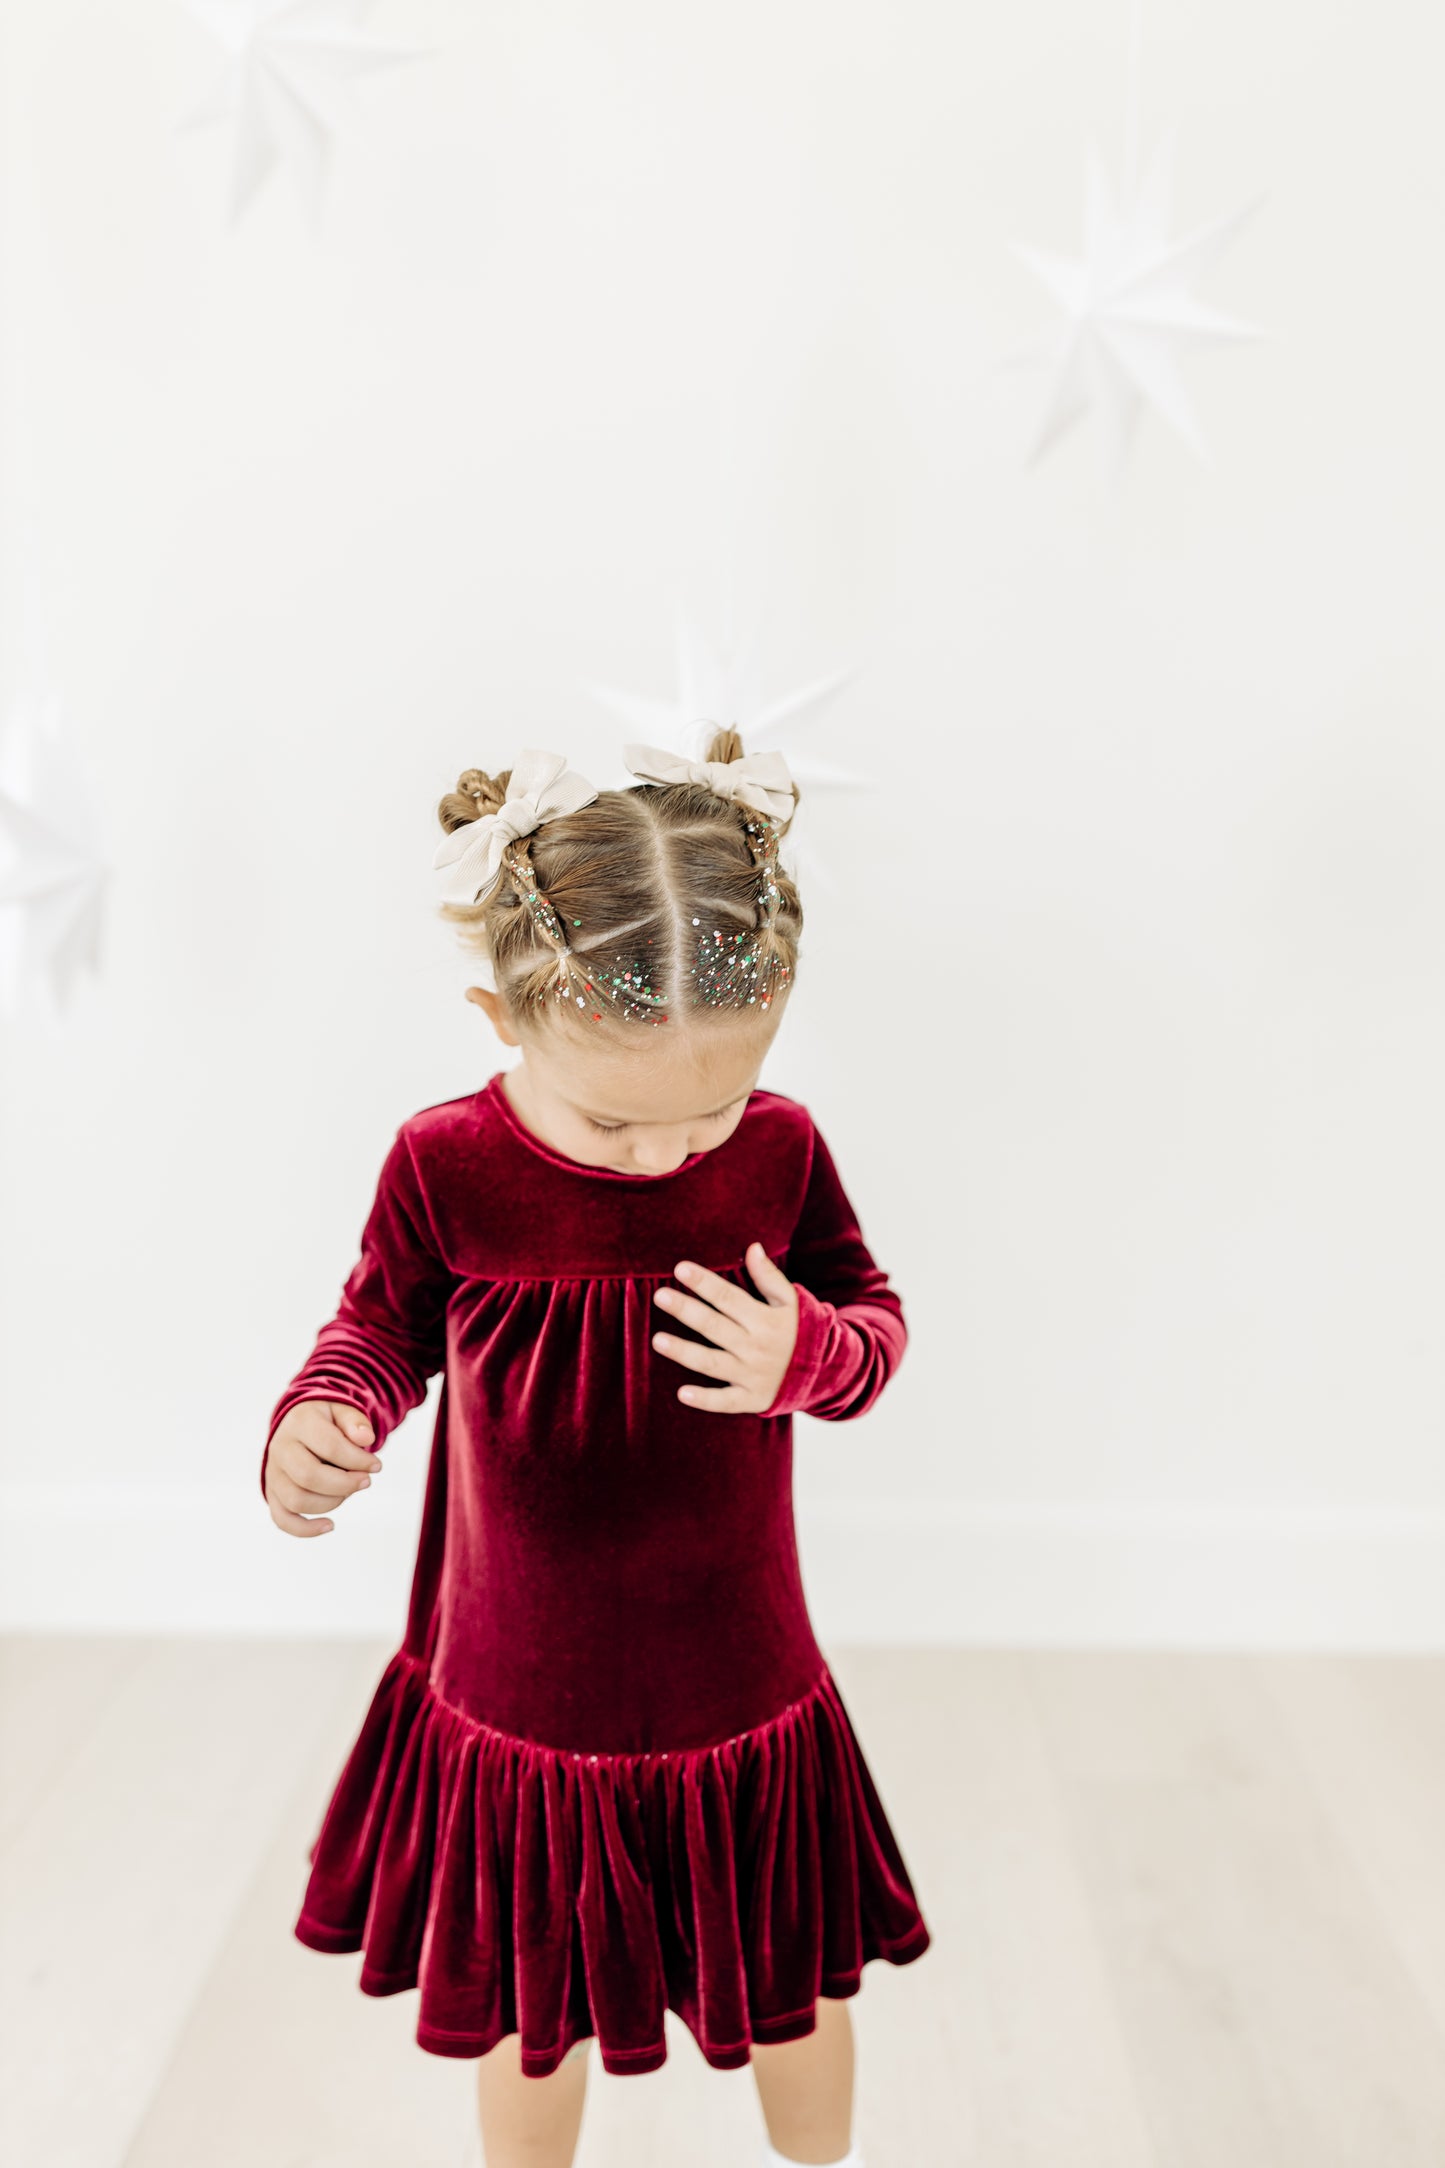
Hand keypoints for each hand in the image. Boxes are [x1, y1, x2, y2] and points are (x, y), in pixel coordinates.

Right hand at [264, 1399, 382, 1536]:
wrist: (298, 1425)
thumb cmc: (326, 1420)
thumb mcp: (342, 1410)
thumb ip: (355, 1421)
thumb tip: (366, 1439)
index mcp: (299, 1423)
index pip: (330, 1446)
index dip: (358, 1460)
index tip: (376, 1466)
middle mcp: (280, 1448)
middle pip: (309, 1476)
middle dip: (345, 1484)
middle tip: (366, 1481)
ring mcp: (274, 1473)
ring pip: (296, 1500)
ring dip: (331, 1502)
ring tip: (348, 1491)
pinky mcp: (273, 1493)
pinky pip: (282, 1519)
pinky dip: (305, 1529)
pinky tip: (330, 1525)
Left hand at [651, 1242, 799, 1413]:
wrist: (824, 1373)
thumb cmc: (799, 1330)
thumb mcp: (791, 1301)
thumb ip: (769, 1276)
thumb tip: (752, 1247)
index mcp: (766, 1320)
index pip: (729, 1298)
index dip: (704, 1283)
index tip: (680, 1268)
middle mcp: (757, 1347)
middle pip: (715, 1326)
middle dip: (687, 1310)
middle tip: (660, 1296)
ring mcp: (753, 1375)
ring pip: (713, 1363)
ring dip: (684, 1352)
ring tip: (657, 1340)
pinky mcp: (752, 1399)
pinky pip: (725, 1401)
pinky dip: (705, 1399)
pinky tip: (681, 1393)